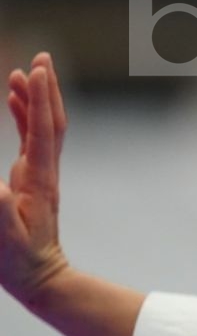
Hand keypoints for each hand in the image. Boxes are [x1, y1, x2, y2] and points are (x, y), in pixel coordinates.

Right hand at [2, 52, 71, 307]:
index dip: (39, 98)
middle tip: (43, 56)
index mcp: (39, 179)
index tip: (38, 68)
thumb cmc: (17, 260)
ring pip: (43, 128)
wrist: (40, 279)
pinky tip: (12, 103)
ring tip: (23, 71)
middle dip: (47, 89)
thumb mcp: (2, 233)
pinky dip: (24, 117)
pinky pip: (32, 141)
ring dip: (35, 99)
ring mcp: (41, 175)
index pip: (42, 129)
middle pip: (52, 121)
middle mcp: (45, 171)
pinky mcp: (34, 181)